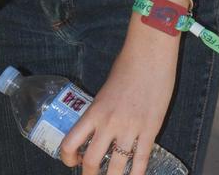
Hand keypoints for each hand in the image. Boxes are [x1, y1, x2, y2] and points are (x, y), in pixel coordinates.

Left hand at [60, 29, 178, 174]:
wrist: (149, 54)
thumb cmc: (127, 65)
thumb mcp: (106, 89)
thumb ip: (101, 110)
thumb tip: (99, 127)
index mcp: (94, 110)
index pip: (71, 142)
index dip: (68, 158)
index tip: (72, 161)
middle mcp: (108, 123)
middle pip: (91, 161)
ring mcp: (130, 128)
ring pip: (116, 168)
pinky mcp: (150, 130)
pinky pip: (141, 161)